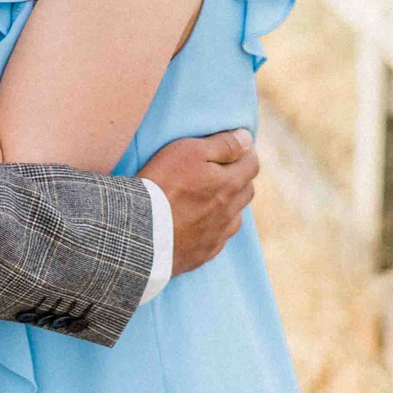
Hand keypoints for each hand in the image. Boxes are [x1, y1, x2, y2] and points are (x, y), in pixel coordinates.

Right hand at [138, 129, 259, 274]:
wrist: (140, 233)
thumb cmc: (162, 185)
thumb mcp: (189, 151)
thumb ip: (222, 144)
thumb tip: (247, 138)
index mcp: (230, 184)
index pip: (252, 165)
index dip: (245, 153)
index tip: (235, 149)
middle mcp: (230, 212)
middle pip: (247, 191)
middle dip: (239, 178)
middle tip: (220, 171)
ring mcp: (218, 236)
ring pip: (235, 216)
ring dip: (228, 205)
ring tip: (207, 199)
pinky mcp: (203, 254)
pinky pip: (218, 239)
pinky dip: (212, 228)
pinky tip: (196, 224)